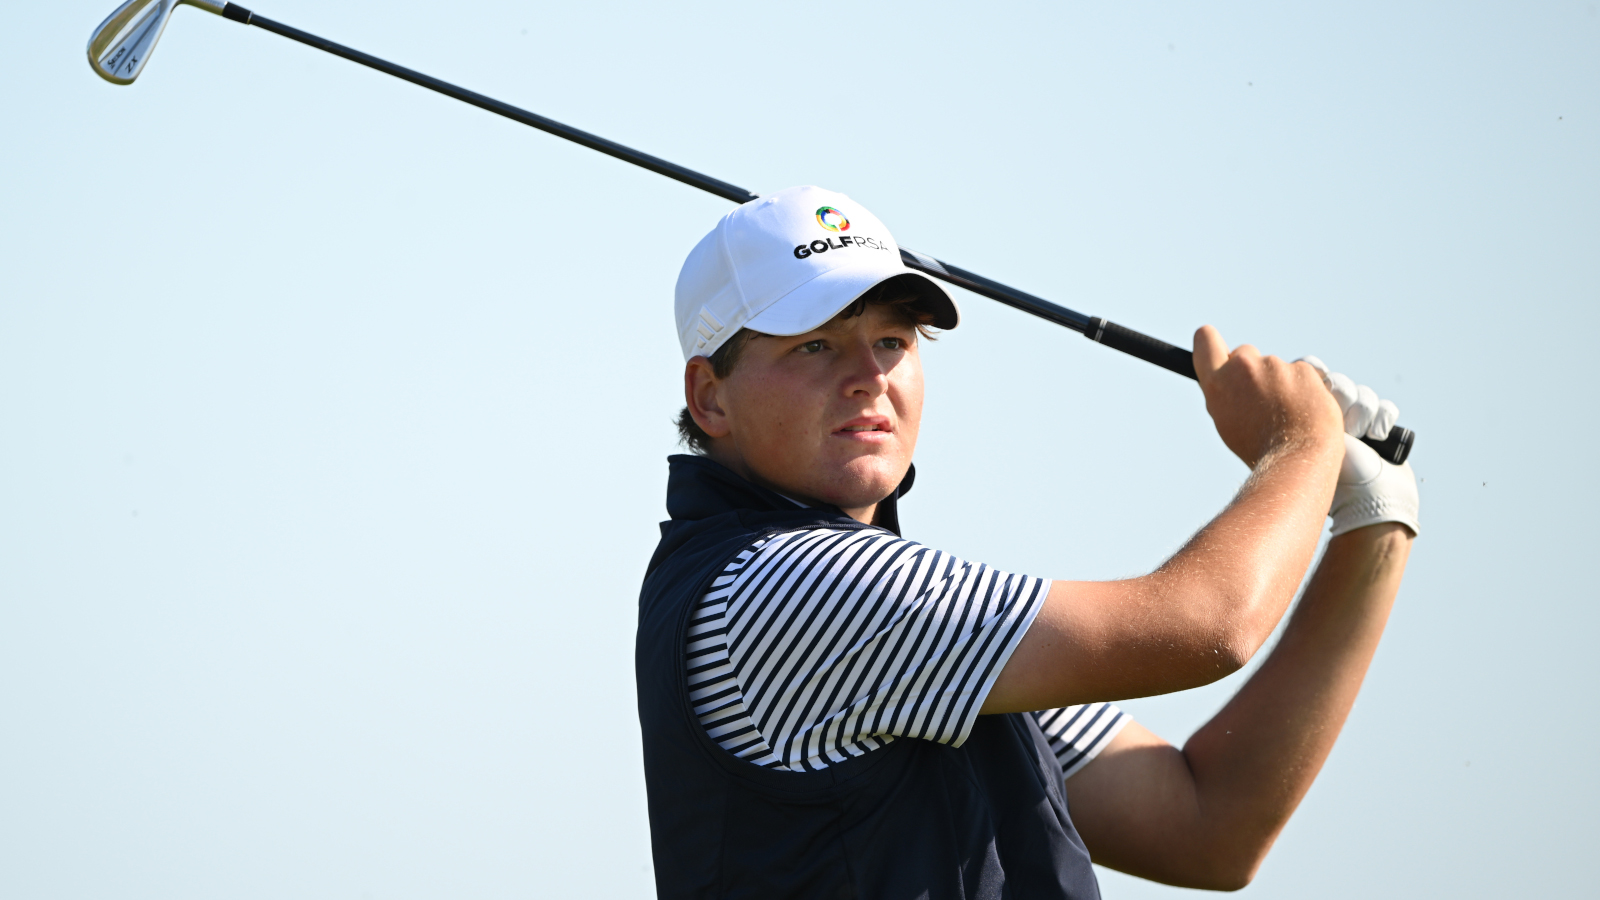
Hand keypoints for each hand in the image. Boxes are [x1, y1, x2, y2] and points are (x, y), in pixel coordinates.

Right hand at [1193, 326, 1343, 468]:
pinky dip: (1303, 388)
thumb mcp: (1227, 421)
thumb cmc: (1260, 447)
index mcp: (1217, 383)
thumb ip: (1225, 394)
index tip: (1221, 352)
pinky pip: (1301, 373)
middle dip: (1251, 370)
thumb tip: (1228, 380)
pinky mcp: (1303, 369)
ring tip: (1286, 414)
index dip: (1211, 343)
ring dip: (1280, 383)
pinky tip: (1304, 410)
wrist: (1298, 456)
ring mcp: (1275, 366)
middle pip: (1244, 353)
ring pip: (1275, 366)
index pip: (1205, 340)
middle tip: (1262, 400)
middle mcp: (1243, 367)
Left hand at [1298, 357, 1420, 536]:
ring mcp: (1355, 424)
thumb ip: (1291, 415)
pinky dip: (1383, 419)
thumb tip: (1282, 383)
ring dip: (1363, 412)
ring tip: (1359, 435)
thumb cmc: (1325, 477)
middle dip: (1342, 397)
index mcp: (1303, 416)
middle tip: (1339, 423)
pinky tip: (1377, 436)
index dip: (1315, 375)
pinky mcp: (1379, 430)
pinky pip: (1385, 407)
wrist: (1365, 501)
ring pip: (1363, 394)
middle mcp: (1328, 417)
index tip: (1319, 384)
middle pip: (1339, 383)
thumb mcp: (1301, 442)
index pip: (1309, 376)